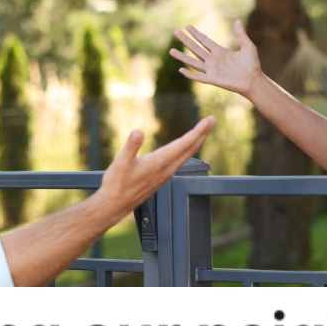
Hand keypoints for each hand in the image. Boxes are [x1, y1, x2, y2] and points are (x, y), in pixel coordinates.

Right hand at [96, 116, 215, 217]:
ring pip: (186, 155)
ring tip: (202, 130)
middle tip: (212, 120)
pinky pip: (180, 161)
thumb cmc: (116, 185)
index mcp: (159, 163)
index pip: (184, 144)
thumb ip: (131, 146)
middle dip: (202, 133)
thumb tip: (138, 132)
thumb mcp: (120, 163)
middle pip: (190, 149)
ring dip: (196, 141)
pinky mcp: (161, 178)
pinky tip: (185, 147)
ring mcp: (165, 174)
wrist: (114, 204)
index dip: (198, 131)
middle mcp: (166, 169)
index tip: (209, 120)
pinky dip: (186, 150)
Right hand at [170, 21, 261, 96]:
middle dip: (185, 41)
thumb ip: (241, 34)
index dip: (196, 33)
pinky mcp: (212, 79)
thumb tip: (237, 20)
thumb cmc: (252, 65)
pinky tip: (180, 70)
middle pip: (195, 48)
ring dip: (182, 56)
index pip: (204, 40)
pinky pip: (198, 77)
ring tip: (171, 51)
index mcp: (220, 51)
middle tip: (175, 32)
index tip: (187, 26)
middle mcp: (213, 60)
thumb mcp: (248, 46)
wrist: (253, 80)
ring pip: (193, 62)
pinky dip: (189, 74)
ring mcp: (212, 70)